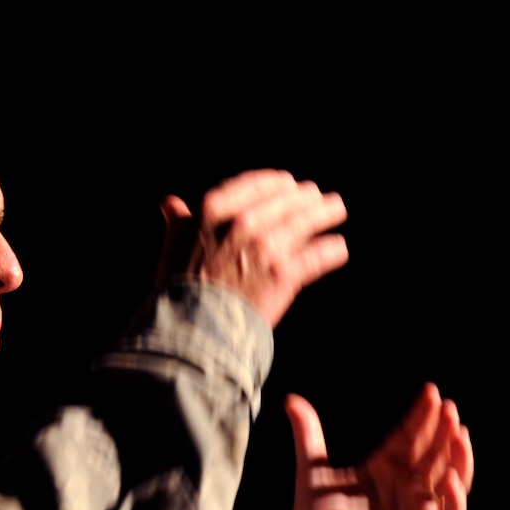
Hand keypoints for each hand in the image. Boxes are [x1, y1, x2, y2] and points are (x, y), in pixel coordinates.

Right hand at [156, 170, 348, 327]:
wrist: (192, 326)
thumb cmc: (180, 286)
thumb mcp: (174, 244)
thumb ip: (179, 221)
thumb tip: (170, 204)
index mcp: (216, 208)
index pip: (256, 184)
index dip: (276, 183)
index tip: (288, 183)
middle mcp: (244, 223)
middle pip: (285, 200)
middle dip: (305, 197)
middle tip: (317, 197)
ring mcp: (267, 248)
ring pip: (304, 222)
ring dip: (324, 213)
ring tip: (336, 208)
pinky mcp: (285, 275)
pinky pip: (316, 258)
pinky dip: (330, 251)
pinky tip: (339, 248)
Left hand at [287, 385, 474, 509]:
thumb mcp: (311, 476)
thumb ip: (308, 437)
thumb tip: (291, 399)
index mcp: (384, 473)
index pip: (410, 439)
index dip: (421, 416)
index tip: (430, 391)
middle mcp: (406, 491)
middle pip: (433, 456)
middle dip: (443, 432)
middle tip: (449, 408)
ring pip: (450, 484)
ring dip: (458, 460)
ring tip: (460, 435)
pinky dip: (455, 503)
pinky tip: (452, 480)